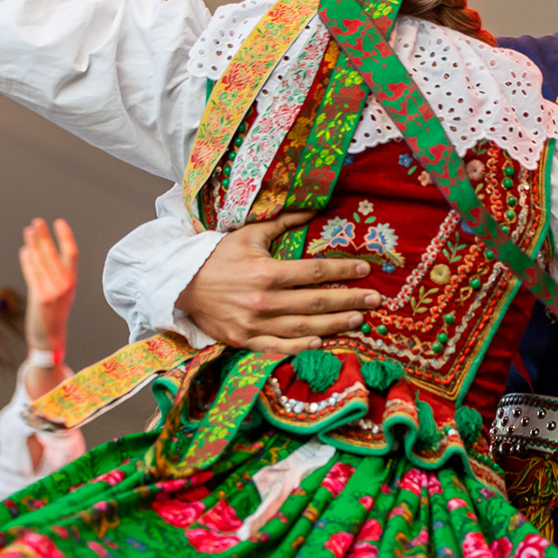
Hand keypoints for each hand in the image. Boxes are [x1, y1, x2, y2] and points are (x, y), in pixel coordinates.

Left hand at [19, 217, 77, 396]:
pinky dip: (28, 261)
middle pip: (53, 253)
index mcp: (72, 282)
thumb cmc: (52, 315)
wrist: (50, 339)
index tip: (59, 222)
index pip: (72, 253)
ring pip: (42, 261)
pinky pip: (33, 274)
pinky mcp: (41, 297)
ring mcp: (54, 291)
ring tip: (28, 232)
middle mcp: (65, 284)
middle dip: (44, 236)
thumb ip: (51, 274)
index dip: (65, 236)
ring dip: (34, 244)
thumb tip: (35, 251)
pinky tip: (24, 251)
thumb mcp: (60, 294)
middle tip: (37, 222)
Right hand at [176, 213, 382, 354]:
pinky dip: (299, 348)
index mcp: (268, 272)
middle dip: (350, 301)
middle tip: (375, 300)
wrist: (181, 284)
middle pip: (317, 303)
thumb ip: (284, 223)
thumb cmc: (218, 255)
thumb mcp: (250, 233)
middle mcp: (264, 301)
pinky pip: (277, 348)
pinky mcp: (244, 340)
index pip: (315, 272)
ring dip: (334, 326)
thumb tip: (314, 208)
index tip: (366, 271)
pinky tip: (320, 344)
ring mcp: (254, 324)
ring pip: (303, 329)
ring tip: (358, 320)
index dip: (344, 272)